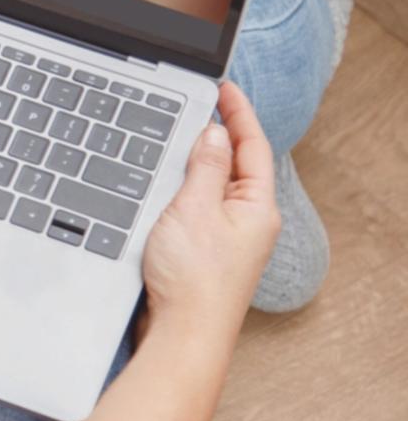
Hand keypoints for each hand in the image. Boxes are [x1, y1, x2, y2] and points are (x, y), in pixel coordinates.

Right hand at [142, 82, 280, 336]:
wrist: (179, 334)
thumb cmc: (192, 280)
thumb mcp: (195, 209)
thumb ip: (206, 167)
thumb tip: (214, 132)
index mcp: (256, 207)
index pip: (252, 145)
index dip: (237, 112)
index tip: (223, 86)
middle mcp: (246, 220)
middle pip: (235, 162)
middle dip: (218, 130)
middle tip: (198, 100)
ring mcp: (224, 236)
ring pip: (212, 183)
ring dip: (197, 157)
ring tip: (177, 130)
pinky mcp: (201, 249)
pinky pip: (196, 203)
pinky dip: (183, 183)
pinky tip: (164, 178)